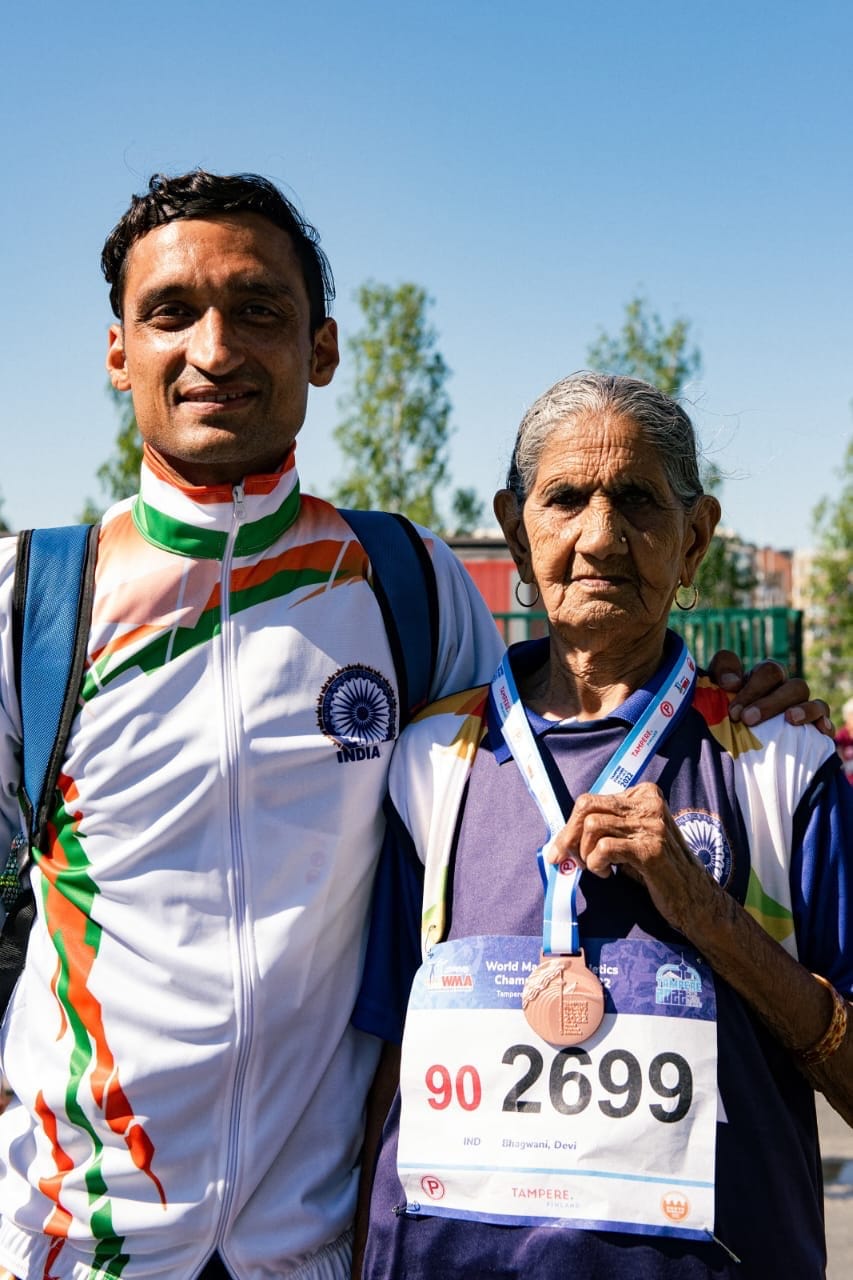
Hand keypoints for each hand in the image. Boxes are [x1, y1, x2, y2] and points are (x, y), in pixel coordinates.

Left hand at [551, 782, 713, 933]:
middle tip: (561, 858)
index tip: (562, 845)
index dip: (571, 824)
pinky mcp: (650, 849)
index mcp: (644, 795)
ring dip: (584, 852)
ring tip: (595, 867)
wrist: (693, 898)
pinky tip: (607, 874)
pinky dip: (596, 863)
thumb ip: (608, 826)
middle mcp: (649, 804)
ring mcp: (651, 825)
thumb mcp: (633, 837)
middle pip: (588, 806)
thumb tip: (565, 833)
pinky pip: (604, 847)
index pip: (592, 799)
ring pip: (592, 825)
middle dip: (567, 834)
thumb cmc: (657, 869)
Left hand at [707, 650, 832, 735]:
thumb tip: (731, 682)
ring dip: (795, 702)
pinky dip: (822, 719)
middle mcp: (777, 683)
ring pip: (800, 689)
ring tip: (789, 719)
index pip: (753, 666)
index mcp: (756, 676)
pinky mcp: (813, 719)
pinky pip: (822, 712)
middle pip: (776, 674)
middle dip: (763, 697)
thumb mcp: (714, 700)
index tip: (730, 703)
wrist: (737, 749)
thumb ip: (718, 680)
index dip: (745, 682)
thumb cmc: (727, 722)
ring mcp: (796, 699)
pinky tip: (820, 730)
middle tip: (745, 719)